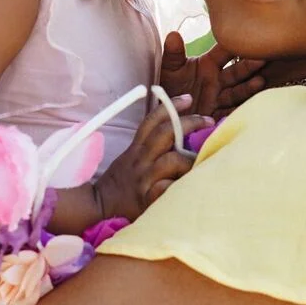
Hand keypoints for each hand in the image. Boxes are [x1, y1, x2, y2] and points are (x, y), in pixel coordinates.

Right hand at [92, 96, 211, 219]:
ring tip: (201, 163)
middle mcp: (141, 160)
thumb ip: (150, 149)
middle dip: (189, 123)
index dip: (170, 106)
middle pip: (166, 133)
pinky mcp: (146, 199)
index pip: (152, 121)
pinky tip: (188, 188)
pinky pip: (166, 188)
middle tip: (208, 122)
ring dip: (189, 159)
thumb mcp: (130, 159)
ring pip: (172, 160)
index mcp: (136, 149)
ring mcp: (144, 178)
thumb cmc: (120, 183)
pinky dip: (178, 185)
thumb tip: (181, 138)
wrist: (98, 205)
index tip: (188, 99)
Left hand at [158, 32, 264, 118]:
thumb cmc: (168, 87)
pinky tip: (252, 107)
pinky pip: (231, 112)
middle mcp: (218, 80)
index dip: (235, 45)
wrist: (164, 113)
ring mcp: (219, 98)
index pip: (225, 52)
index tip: (248, 37)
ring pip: (237, 92)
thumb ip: (173, 54)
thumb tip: (173, 34)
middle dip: (249, 66)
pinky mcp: (217, 115)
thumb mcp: (169, 70)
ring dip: (248, 87)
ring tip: (260, 81)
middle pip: (236, 72)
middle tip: (261, 59)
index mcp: (208, 64)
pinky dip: (241, 110)